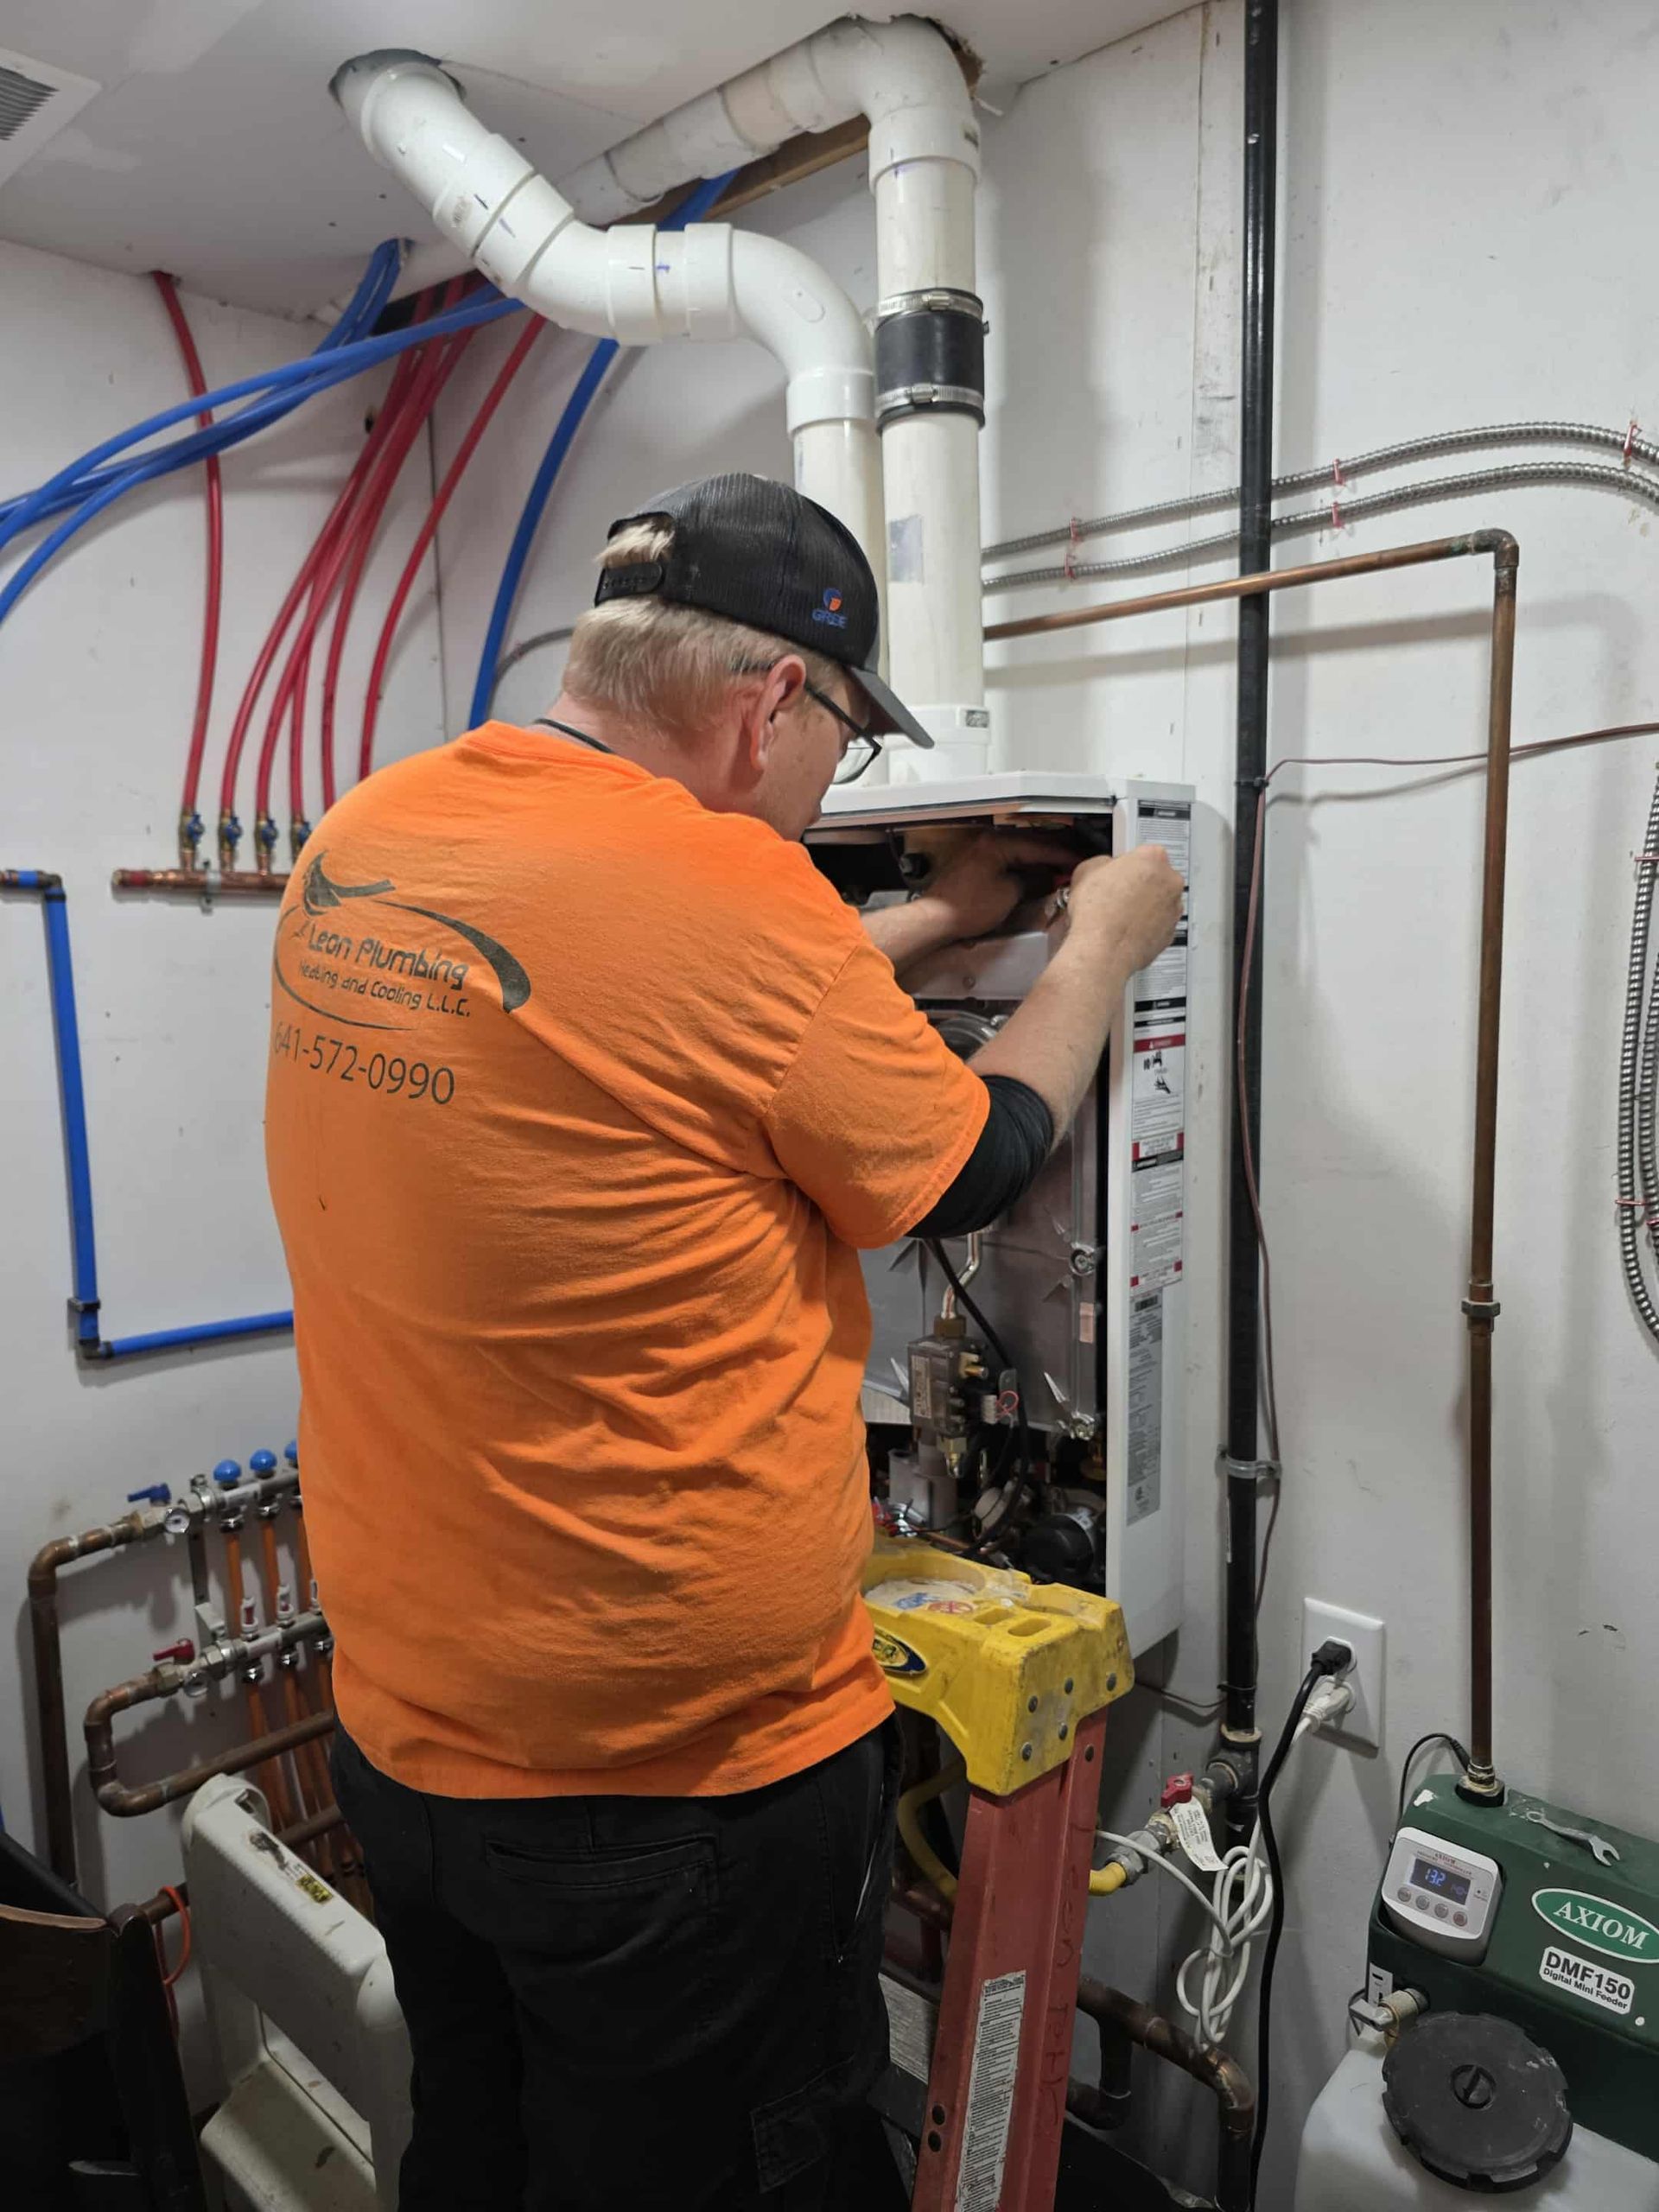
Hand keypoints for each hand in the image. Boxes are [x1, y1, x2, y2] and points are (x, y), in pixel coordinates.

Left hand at [919, 832, 1078, 939]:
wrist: (936, 919)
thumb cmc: (968, 907)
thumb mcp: (1009, 895)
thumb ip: (1032, 881)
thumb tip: (1047, 879)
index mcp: (998, 843)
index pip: (1040, 846)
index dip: (1062, 855)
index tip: (1079, 861)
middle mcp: (988, 842)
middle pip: (1030, 845)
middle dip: (1052, 855)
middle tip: (1073, 863)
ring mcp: (981, 852)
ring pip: (1018, 852)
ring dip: (1038, 861)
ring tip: (1057, 870)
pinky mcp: (976, 865)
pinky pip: (1007, 860)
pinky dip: (1022, 867)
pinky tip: (1033, 876)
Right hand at [1066, 845, 1183, 971]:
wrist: (1103, 951)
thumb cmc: (1097, 913)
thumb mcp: (1086, 870)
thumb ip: (1102, 863)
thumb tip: (1104, 867)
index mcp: (1154, 858)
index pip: (1143, 854)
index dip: (1125, 865)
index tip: (1116, 874)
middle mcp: (1171, 882)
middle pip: (1156, 877)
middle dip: (1139, 885)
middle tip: (1116, 895)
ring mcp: (1173, 909)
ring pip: (1159, 902)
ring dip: (1144, 906)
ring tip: (1118, 916)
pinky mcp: (1170, 934)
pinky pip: (1158, 925)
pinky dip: (1146, 927)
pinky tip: (1125, 932)